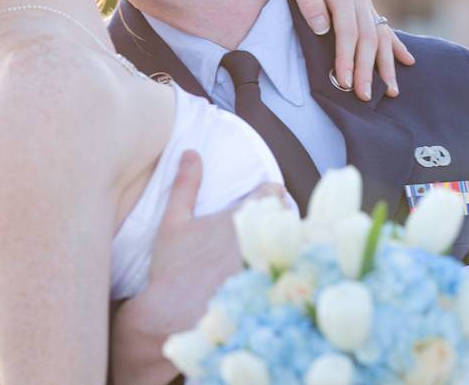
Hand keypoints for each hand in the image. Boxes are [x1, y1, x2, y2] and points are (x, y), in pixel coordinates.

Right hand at [109, 151, 287, 383]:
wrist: (172, 316)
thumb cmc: (172, 269)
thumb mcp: (173, 222)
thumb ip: (184, 185)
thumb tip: (191, 152)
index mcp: (239, 216)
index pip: (272, 192)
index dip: (271, 195)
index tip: (269, 200)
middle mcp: (261, 239)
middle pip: (288, 219)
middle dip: (284, 221)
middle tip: (274, 230)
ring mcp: (271, 266)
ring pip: (297, 247)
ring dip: (292, 246)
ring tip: (282, 254)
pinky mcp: (274, 292)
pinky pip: (295, 277)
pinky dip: (292, 274)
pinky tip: (285, 280)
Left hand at [262, 0, 415, 101]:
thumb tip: (323, 27)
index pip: (348, 31)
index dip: (347, 57)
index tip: (345, 81)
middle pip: (367, 37)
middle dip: (367, 69)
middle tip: (363, 96)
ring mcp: (363, 1)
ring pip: (380, 36)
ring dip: (386, 65)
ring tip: (390, 91)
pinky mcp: (364, 7)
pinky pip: (384, 29)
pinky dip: (396, 46)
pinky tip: (407, 62)